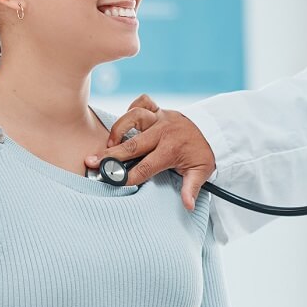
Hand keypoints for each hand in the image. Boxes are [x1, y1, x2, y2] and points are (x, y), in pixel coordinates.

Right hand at [84, 94, 216, 210]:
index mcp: (171, 150)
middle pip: (132, 145)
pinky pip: (143, 101)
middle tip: (92, 162)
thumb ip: (191, 188)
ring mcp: (160, 118)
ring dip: (119, 128)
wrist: (213, 130)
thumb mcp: (201, 173)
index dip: (128, 176)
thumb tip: (187, 205)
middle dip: (110, 155)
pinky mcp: (159, 110)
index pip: (145, 167)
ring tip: (109, 142)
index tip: (113, 182)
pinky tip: (125, 122)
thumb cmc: (203, 153)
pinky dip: (132, 107)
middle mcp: (163, 132)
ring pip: (134, 116)